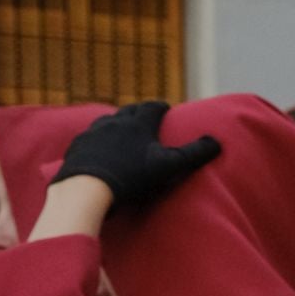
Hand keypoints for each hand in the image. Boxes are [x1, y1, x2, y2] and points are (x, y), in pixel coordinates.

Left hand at [50, 101, 219, 208]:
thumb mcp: (170, 166)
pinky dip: (98, 140)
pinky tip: (99, 150)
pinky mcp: (76, 147)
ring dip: (116, 125)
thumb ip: (195, 154)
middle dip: (138, 113)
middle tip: (145, 119)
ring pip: (107, 122)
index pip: (152, 107)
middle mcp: (114, 122)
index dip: (161, 107)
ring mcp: (92, 133)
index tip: (166, 110)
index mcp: (138, 123)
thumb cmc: (133, 176)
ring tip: (121, 133)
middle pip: (128, 111)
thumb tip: (217, 142)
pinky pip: (89, 138)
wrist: (87, 188)